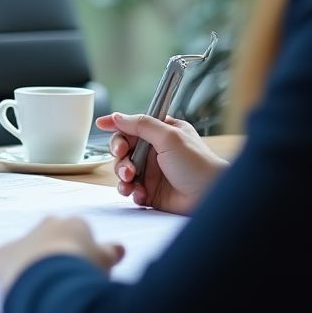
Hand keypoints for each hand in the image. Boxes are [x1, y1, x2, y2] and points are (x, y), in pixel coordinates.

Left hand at [0, 216, 123, 291]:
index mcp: (74, 224)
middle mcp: (48, 224)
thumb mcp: (104, 263)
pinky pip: (9, 262)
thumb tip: (119, 248)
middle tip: (64, 280)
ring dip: (36, 265)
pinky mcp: (3, 254)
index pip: (80, 234)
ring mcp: (26, 238)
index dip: (83, 254)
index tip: (84, 272)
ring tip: (45, 290)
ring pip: (31, 249)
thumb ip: (109, 253)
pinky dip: (15, 274)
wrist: (51, 281)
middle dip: (58, 253)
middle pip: (54, 236)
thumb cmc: (84, 271)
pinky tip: (25, 291)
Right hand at [95, 112, 227, 213]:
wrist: (211, 197)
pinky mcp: (151, 192)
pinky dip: (132, 192)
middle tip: (124, 160)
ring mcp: (152, 172)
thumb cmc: (197, 163)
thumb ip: (142, 125)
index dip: (116, 124)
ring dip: (122, 175)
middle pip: (123, 148)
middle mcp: (154, 151)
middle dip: (119, 155)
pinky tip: (141, 195)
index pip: (133, 125)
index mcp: (161, 132)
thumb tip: (117, 116)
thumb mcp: (169, 137)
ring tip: (131, 181)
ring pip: (124, 170)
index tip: (100, 124)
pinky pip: (131, 190)